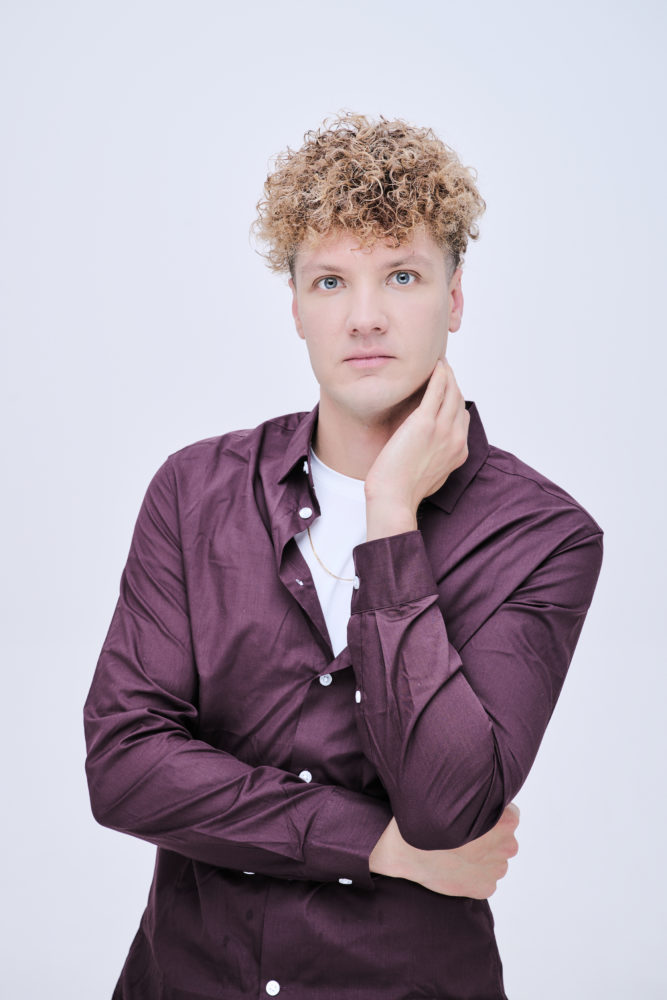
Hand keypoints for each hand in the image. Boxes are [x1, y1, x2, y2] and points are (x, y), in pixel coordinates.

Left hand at [364, 360, 469, 536]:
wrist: (394, 498)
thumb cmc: (404, 489)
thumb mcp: (430, 474)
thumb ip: (436, 457)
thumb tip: (429, 448)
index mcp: (459, 452)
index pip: (462, 417)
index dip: (454, 401)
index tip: (445, 389)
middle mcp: (456, 439)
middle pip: (459, 401)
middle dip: (453, 382)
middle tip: (443, 368)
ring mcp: (443, 430)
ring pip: (452, 392)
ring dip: (448, 373)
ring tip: (439, 362)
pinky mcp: (425, 423)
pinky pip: (438, 390)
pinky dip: (440, 374)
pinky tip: (435, 365)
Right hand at [369, 804, 519, 899]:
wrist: (403, 850)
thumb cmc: (427, 819)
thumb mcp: (454, 794)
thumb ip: (479, 796)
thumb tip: (491, 792)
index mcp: (505, 822)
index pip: (510, 813)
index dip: (490, 812)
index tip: (471, 815)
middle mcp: (506, 847)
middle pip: (504, 837)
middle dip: (489, 835)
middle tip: (461, 832)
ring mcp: (495, 869)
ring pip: (495, 858)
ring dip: (482, 854)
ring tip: (456, 849)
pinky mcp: (484, 887)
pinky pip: (486, 877)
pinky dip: (474, 873)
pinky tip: (455, 865)